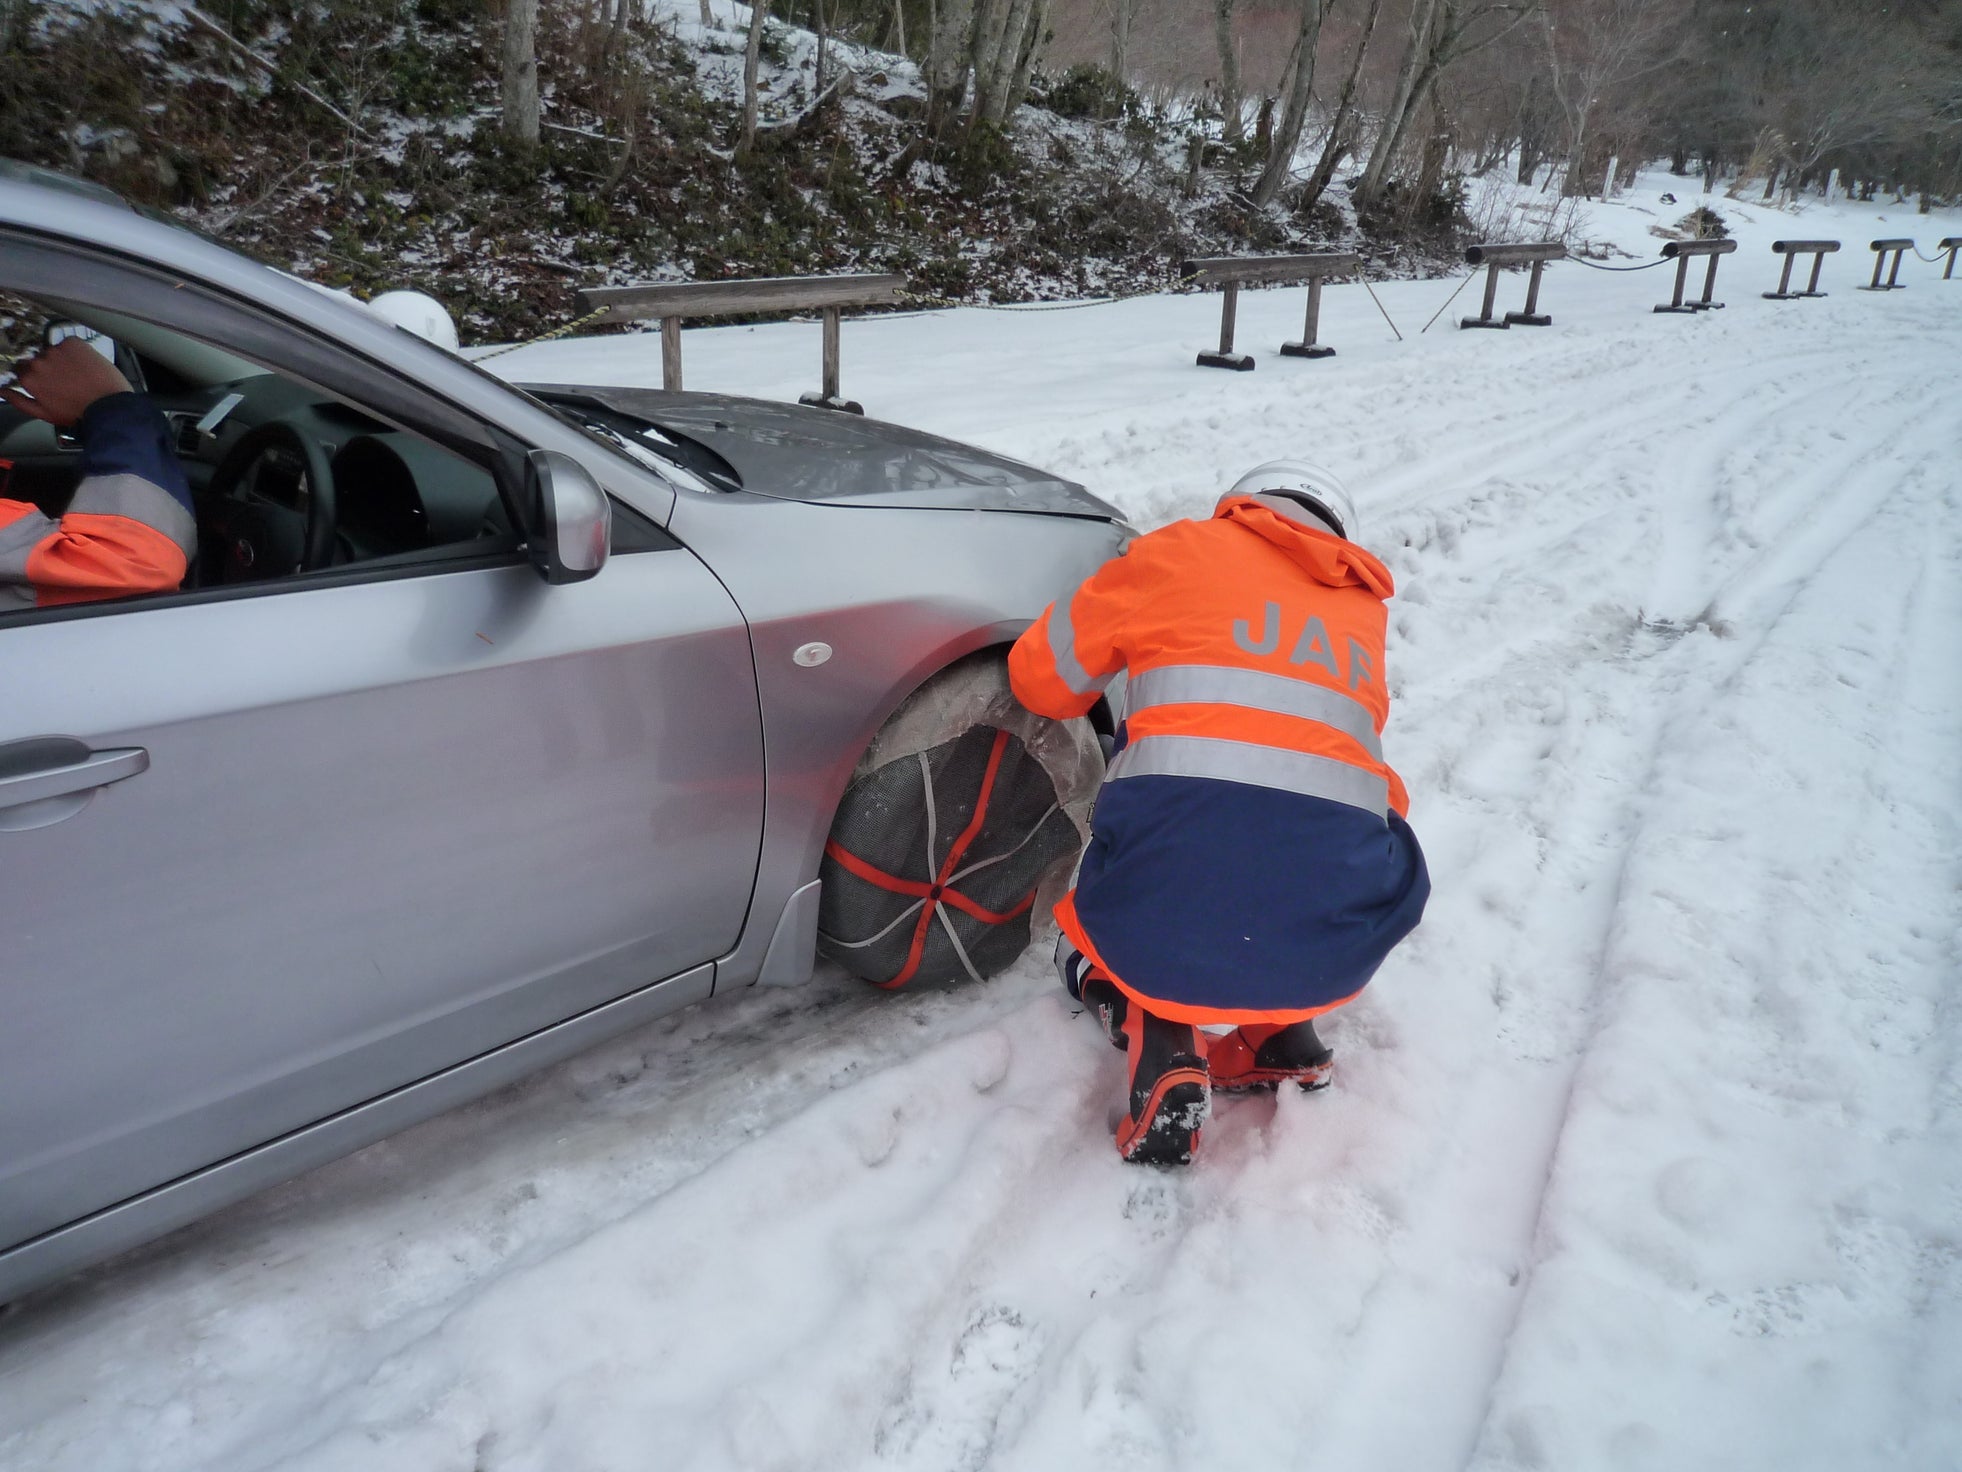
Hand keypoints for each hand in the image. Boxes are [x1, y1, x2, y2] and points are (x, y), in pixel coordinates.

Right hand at [1, 337, 133, 427]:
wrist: (108, 404)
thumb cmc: (77, 412)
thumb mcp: (44, 413)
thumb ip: (19, 401)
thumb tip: (2, 391)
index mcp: (29, 378)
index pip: (23, 370)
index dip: (36, 376)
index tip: (49, 381)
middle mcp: (38, 361)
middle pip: (39, 360)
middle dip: (49, 368)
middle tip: (67, 380)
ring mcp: (56, 350)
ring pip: (54, 352)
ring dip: (63, 359)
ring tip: (79, 374)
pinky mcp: (73, 342)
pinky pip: (70, 344)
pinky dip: (76, 352)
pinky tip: (86, 365)